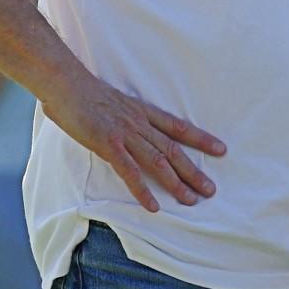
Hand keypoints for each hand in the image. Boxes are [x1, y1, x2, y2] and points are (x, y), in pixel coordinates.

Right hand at [42, 76, 225, 212]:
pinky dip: (143, 190)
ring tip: (191, 200)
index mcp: (143, 112)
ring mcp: (125, 134)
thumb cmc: (86, 92)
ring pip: (158, 162)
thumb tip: (133, 129)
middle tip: (211, 189)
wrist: (67, 82)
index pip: (179, 127)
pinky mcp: (108, 144)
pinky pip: (130, 171)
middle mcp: (140, 123)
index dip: (202, 139)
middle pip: (173, 149)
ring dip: (176, 183)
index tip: (221, 150)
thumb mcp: (117, 102)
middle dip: (194, 171)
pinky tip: (154, 205)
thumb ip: (128, 117)